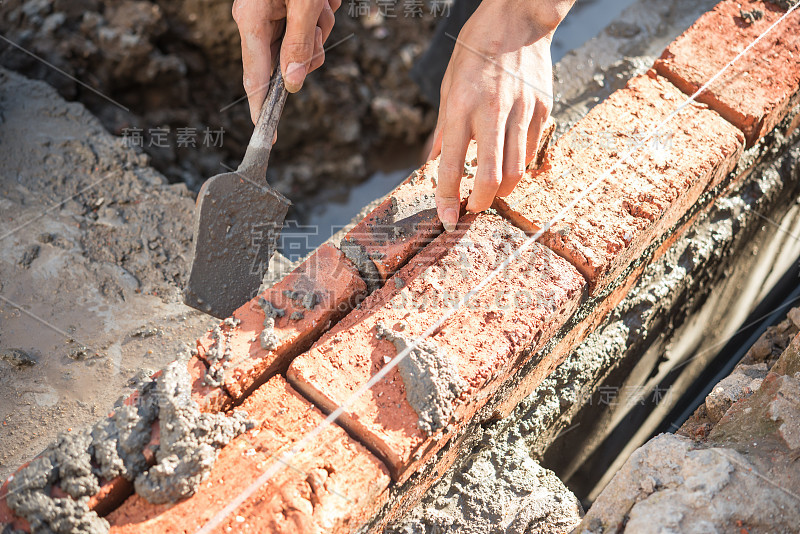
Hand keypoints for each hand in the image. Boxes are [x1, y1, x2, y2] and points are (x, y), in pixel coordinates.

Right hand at [233, 0, 340, 122]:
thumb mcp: (304, 4)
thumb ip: (299, 43)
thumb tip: (292, 84)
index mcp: (252, 20)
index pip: (254, 77)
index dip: (262, 108)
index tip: (269, 135)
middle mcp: (256, 21)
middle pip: (287, 61)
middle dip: (311, 50)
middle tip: (318, 28)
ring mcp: (269, 15)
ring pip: (304, 45)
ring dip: (321, 26)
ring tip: (322, 3)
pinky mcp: (281, 8)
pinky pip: (307, 27)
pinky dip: (321, 14)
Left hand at [430, 0, 572, 230]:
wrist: (517, 19)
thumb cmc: (475, 51)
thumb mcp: (448, 85)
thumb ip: (443, 129)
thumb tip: (434, 162)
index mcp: (461, 106)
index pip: (452, 166)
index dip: (448, 199)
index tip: (447, 220)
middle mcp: (492, 111)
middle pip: (492, 177)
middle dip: (481, 203)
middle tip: (473, 209)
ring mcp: (521, 110)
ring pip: (517, 170)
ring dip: (503, 190)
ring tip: (491, 191)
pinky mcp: (542, 108)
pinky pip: (530, 150)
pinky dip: (518, 166)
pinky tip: (509, 164)